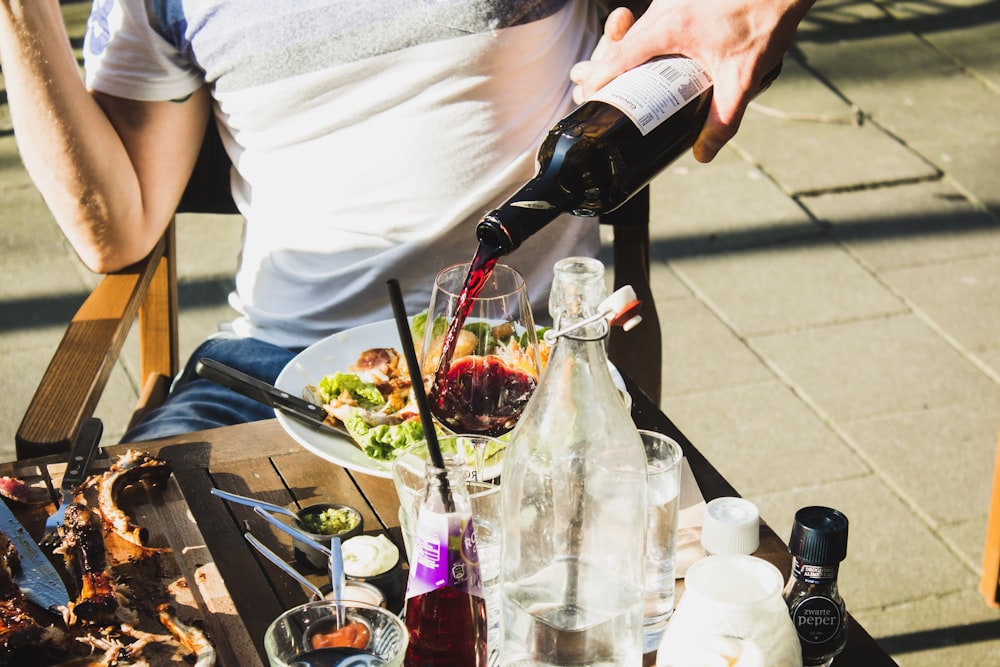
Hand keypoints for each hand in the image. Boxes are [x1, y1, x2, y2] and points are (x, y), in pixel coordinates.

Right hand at [571, 0, 814, 161]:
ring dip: (623, 55)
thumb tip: (703, 153)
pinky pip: (652, 22)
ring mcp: (671, 0)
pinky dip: (644, 42)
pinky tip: (653, 60)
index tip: (585, 99)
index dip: (597, 80)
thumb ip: (723, 119)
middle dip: (603, 69)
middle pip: (620, 45)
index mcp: (669, 29)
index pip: (618, 57)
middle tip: (591, 92)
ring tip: (615, 82)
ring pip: (635, 32)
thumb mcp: (743, 78)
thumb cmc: (765, 20)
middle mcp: (664, 9)